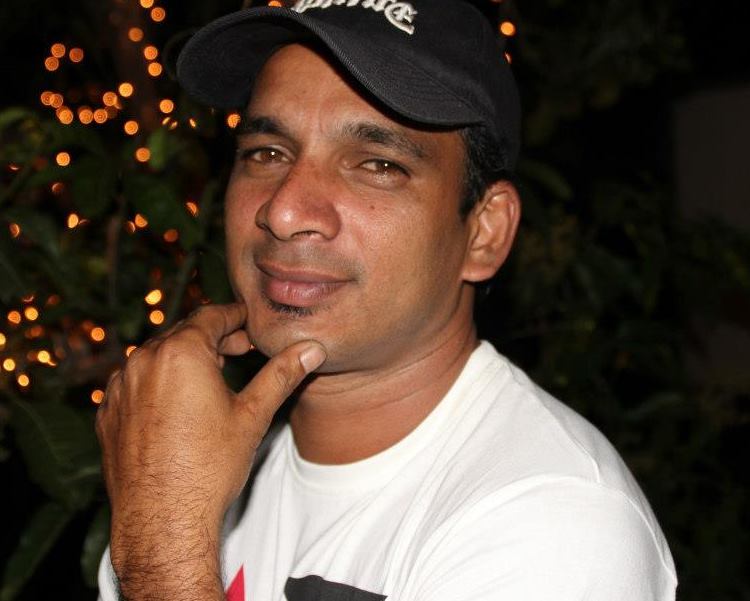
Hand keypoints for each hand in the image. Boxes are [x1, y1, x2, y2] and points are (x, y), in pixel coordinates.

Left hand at [96, 303, 325, 599]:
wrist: (161, 522)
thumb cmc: (209, 468)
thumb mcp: (253, 415)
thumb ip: (281, 374)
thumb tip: (312, 349)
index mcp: (180, 353)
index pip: (211, 316)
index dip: (236, 316)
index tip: (251, 323)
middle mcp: (142, 361)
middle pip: (183, 333)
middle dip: (213, 337)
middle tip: (240, 347)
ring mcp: (120, 387)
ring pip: (156, 357)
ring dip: (184, 359)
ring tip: (211, 376)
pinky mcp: (108, 413)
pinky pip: (134, 383)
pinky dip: (157, 383)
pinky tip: (177, 404)